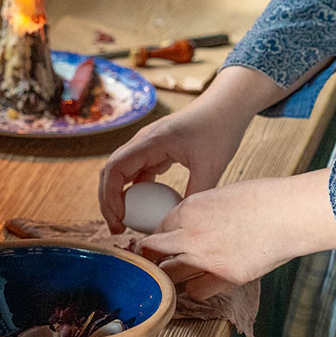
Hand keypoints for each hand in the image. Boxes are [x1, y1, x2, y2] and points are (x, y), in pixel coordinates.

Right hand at [99, 66, 285, 233]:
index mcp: (150, 141)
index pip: (114, 168)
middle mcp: (143, 142)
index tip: (119, 220)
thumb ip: (195, 194)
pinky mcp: (156, 151)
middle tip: (117, 229)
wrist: (227, 107)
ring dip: (118, 198)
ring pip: (121, 173)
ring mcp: (147, 146)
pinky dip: (135, 193)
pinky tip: (144, 211)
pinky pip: (137, 173)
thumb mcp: (210, 166)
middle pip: (110, 172)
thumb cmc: (219, 129)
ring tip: (125, 224)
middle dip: (108, 202)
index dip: (109, 197)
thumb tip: (182, 224)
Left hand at [137, 169, 335, 299]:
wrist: (289, 213)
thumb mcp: (221, 195)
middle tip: (154, 263)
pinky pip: (196, 292)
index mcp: (189, 209)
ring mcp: (205, 258)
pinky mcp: (224, 278)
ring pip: (169, 275)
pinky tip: (206, 283)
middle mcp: (190, 234)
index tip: (162, 243)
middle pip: (153, 251)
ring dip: (171, 276)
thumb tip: (191, 225)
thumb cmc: (264, 198)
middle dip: (151, 257)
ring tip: (178, 276)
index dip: (160, 236)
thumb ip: (200, 212)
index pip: (158, 227)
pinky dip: (198, 290)